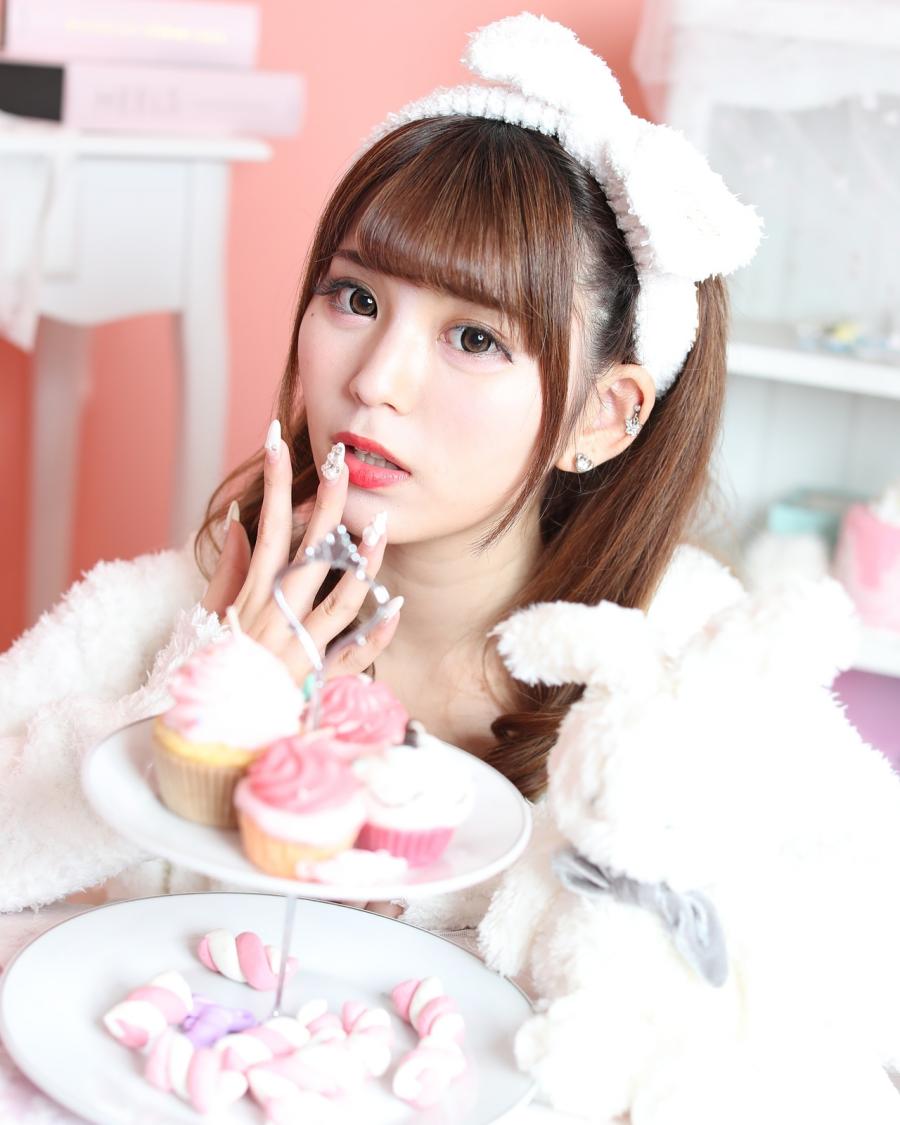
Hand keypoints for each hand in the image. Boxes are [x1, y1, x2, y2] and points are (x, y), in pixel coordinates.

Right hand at [202, 428, 400, 681]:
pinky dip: (375, 634)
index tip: (276, 441)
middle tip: (341, 463)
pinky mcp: (318, 680)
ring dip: (361, 562)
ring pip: (340, 600)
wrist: (209, 733)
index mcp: (252, 600)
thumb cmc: (211, 668)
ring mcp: (302, 650)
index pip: (266, 529)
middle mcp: (279, 620)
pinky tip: (396, 604)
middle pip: (309, 553)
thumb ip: (228, 569)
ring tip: (380, 524)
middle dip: (326, 504)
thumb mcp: (210, 616)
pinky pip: (353, 657)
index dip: (274, 484)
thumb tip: (240, 521)